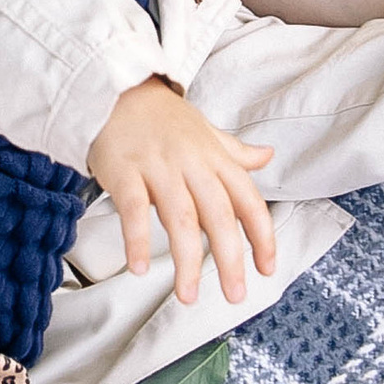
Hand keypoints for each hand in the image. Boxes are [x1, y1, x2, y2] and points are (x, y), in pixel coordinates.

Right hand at [88, 79, 277, 308]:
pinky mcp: (124, 171)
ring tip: (188, 296)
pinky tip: (139, 268)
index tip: (267, 268)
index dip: (262, 236)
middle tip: (235, 294)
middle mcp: (191, 163)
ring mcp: (158, 167)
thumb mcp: (205, 131)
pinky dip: (137, 240)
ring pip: (180, 218)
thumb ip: (234, 151)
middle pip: (218, 216)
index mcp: (215, 157)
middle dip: (229, 259)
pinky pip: (132, 210)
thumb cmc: (162, 118)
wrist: (115, 88)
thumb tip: (268, 155)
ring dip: (186, 261)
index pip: (248, 200)